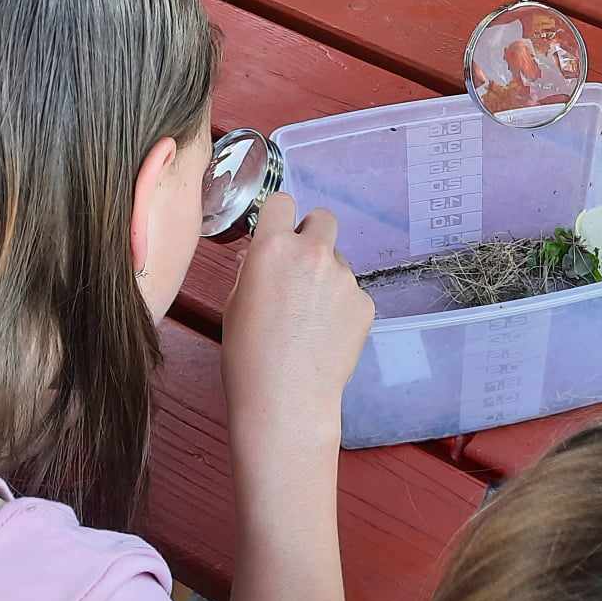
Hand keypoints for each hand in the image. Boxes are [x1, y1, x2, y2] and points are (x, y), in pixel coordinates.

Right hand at [221, 194, 372, 445]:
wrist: (286, 398)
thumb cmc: (248, 355)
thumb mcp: (236, 303)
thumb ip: (255, 270)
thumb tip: (262, 257)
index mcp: (273, 248)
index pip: (283, 202)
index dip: (279, 218)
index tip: (278, 233)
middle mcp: (313, 253)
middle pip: (323, 219)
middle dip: (312, 235)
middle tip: (300, 267)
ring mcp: (344, 277)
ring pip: (337, 261)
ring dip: (326, 277)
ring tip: (308, 319)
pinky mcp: (365, 302)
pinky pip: (352, 293)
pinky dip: (341, 307)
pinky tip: (325, 335)